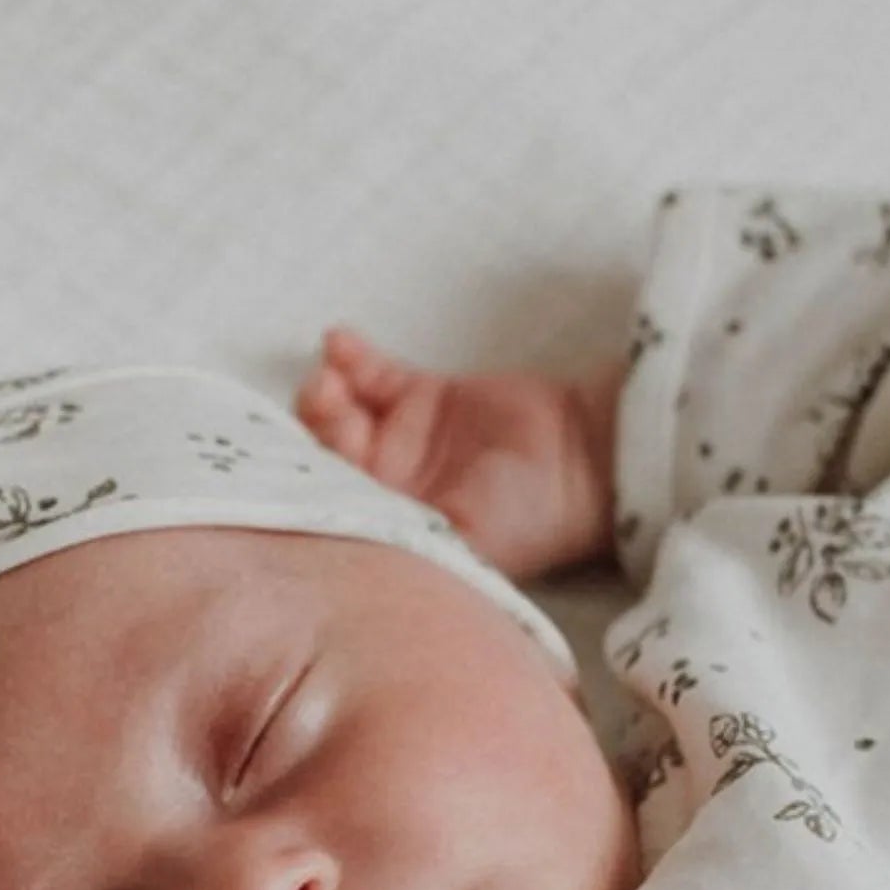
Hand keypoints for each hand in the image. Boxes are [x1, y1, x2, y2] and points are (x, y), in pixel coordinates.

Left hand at [297, 326, 621, 580]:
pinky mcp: (419, 394)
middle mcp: (383, 486)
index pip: (325, 501)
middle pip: (322, 453)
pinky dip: (350, 356)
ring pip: (339, 410)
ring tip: (333, 377)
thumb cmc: (527, 520)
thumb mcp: (460, 547)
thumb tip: (335, 548)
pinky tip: (340, 341)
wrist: (585, 464)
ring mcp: (398, 437)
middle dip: (315, 428)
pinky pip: (369, 372)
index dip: (306, 478)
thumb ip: (402, 544)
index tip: (304, 458)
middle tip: (327, 404)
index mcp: (385, 527)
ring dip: (326, 391)